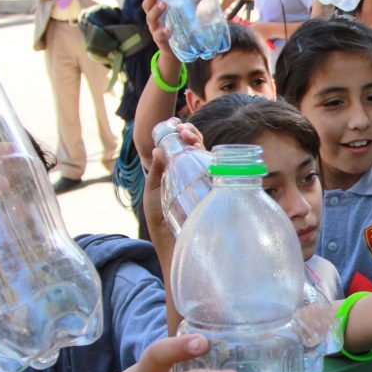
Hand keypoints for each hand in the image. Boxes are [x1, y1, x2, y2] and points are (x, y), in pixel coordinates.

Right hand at [143, 0, 175, 57]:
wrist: (174, 52)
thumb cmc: (177, 29)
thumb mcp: (179, 16)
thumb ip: (184, 6)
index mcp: (156, 12)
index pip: (150, 0)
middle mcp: (153, 20)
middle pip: (147, 7)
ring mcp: (155, 30)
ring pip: (151, 19)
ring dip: (156, 11)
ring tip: (164, 5)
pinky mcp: (160, 41)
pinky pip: (159, 36)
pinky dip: (163, 32)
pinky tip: (169, 29)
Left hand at [143, 122, 204, 244]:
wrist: (173, 242)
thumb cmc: (161, 221)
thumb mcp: (153, 193)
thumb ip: (155, 172)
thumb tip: (158, 149)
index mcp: (180, 173)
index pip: (184, 148)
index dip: (183, 135)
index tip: (177, 128)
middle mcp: (195, 175)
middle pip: (197, 148)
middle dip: (192, 134)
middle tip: (184, 131)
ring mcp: (206, 182)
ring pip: (207, 155)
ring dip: (198, 142)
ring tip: (189, 137)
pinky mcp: (215, 192)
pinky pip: (218, 172)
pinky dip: (213, 159)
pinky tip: (202, 153)